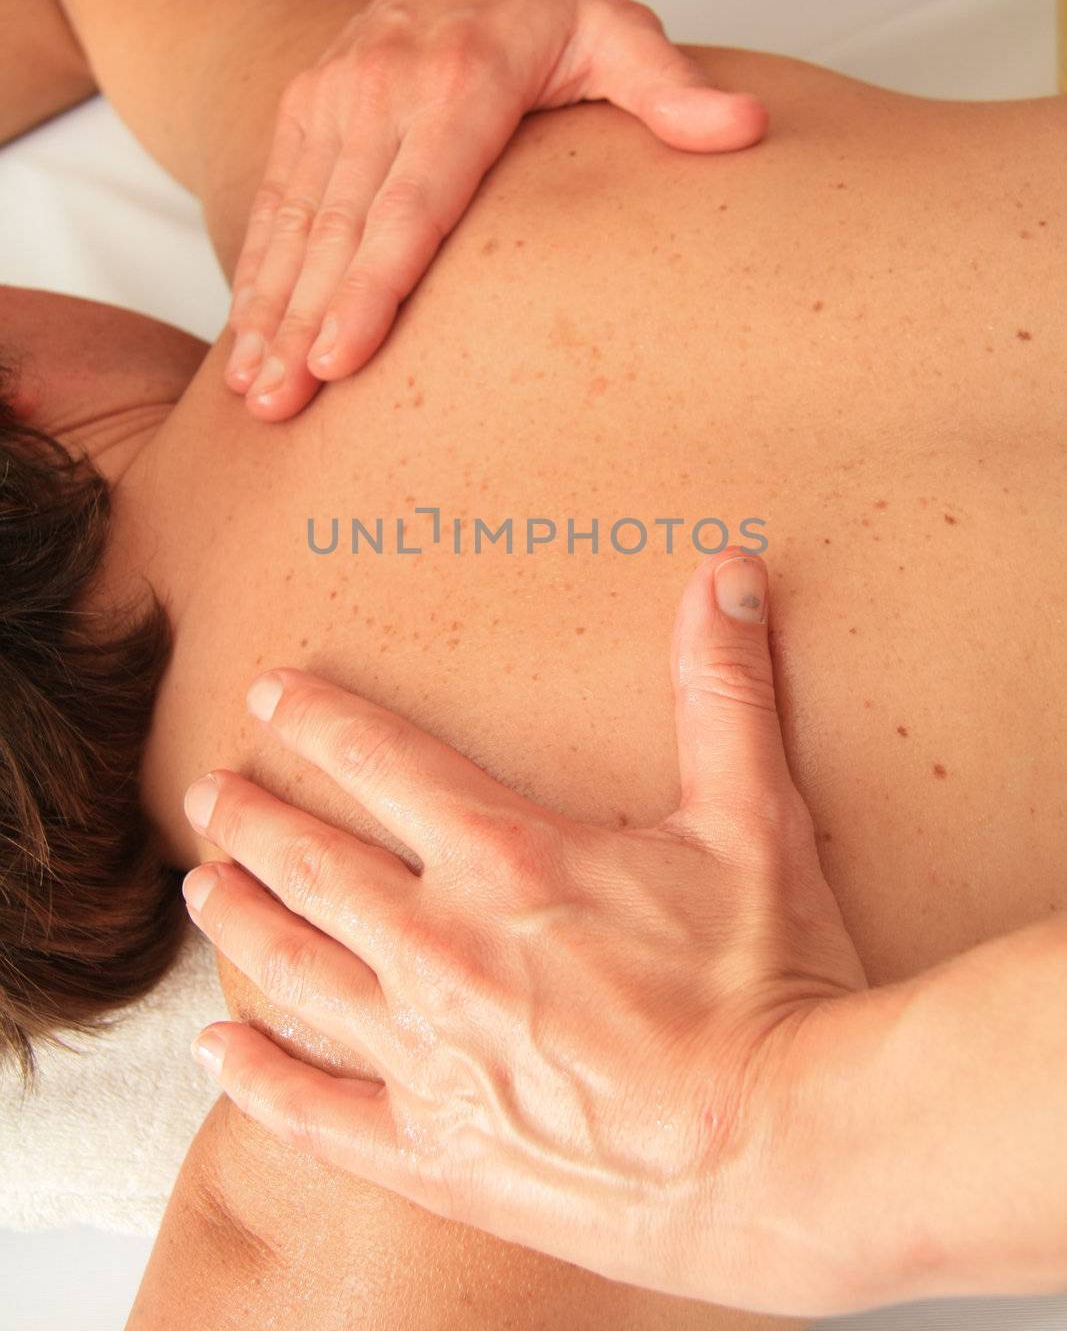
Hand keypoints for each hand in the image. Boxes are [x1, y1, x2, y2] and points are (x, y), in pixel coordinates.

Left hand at [180, 551, 879, 1314]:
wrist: (779, 1150)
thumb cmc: (768, 983)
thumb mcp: (754, 818)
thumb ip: (724, 691)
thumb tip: (726, 573)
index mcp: (503, 855)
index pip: (378, 758)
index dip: (316, 717)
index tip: (269, 695)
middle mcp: (438, 944)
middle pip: (311, 861)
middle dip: (251, 818)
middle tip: (209, 792)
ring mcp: (422, 1052)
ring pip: (293, 969)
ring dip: (239, 918)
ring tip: (202, 887)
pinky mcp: (431, 1149)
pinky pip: (311, 1111)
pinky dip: (254, 1078)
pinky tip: (217, 1053)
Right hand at [224, 0, 767, 419]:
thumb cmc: (555, 3)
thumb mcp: (623, 34)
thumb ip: (672, 89)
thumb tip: (745, 131)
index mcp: (461, 84)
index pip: (410, 206)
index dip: (371, 288)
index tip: (339, 360)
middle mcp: (382, 90)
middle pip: (339, 229)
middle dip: (302, 324)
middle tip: (279, 406)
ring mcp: (334, 97)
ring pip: (295, 220)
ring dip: (266, 309)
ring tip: (249, 390)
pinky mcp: (305, 105)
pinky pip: (275, 199)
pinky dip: (258, 269)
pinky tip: (245, 335)